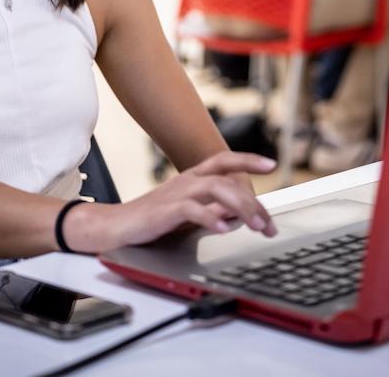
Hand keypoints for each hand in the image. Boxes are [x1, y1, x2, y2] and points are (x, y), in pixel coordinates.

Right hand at [69, 151, 277, 251]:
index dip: (248, 159)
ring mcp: (177, 193)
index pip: (224, 161)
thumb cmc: (151, 220)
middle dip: (253, 202)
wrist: (115, 226)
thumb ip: (212, 209)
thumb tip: (239, 215)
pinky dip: (211, 219)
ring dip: (241, 208)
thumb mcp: (188, 213)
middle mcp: (187, 181)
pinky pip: (193, 210)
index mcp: (192, 177)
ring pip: (217, 189)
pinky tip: (224, 229)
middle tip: (268, 225)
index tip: (272, 164)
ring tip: (255, 226)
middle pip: (228, 181)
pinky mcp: (166, 210)